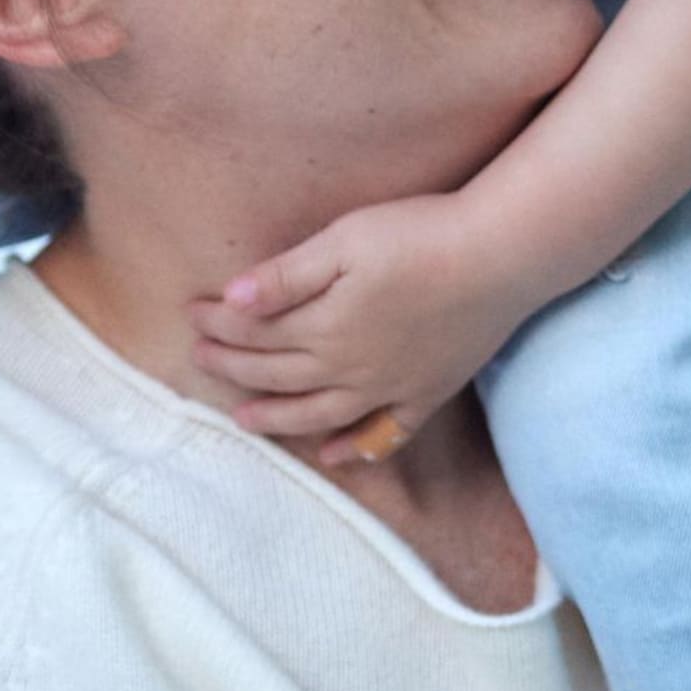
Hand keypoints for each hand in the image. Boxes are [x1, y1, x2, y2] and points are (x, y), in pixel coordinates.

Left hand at [189, 192, 533, 467]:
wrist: (500, 256)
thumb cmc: (421, 236)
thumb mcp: (345, 240)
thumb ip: (287, 276)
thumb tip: (230, 302)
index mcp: (325, 327)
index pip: (256, 332)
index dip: (219, 324)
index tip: (190, 313)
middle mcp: (350, 368)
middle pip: (278, 373)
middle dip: (232, 366)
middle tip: (199, 358)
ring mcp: (390, 386)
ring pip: (319, 414)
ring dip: (276, 418)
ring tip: (243, 417)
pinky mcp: (429, 390)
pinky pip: (385, 433)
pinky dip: (355, 447)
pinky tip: (335, 455)